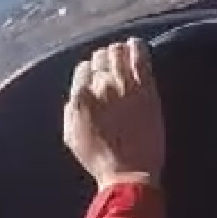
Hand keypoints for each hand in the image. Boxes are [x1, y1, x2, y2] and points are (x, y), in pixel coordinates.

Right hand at [63, 38, 164, 188]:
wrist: (129, 172)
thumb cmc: (98, 159)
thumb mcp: (71, 137)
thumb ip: (70, 112)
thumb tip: (74, 98)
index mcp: (80, 98)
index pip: (82, 69)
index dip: (88, 72)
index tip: (94, 76)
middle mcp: (100, 86)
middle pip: (100, 57)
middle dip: (103, 60)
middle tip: (109, 67)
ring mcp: (124, 85)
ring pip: (118, 52)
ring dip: (118, 51)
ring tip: (122, 53)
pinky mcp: (146, 88)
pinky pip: (140, 57)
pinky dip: (137, 47)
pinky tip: (135, 45)